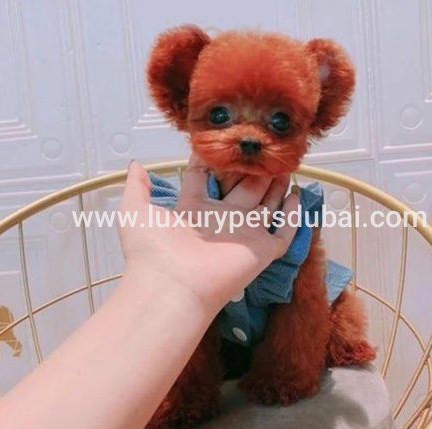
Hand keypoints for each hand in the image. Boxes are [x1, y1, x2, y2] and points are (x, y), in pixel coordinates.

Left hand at [117, 156, 299, 313]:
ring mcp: (244, 234)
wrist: (172, 286)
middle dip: (253, 170)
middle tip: (263, 149)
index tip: (225, 138)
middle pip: (243, 188)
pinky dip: (292, 216)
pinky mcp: (262, 250)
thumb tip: (135, 165)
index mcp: (194, 208)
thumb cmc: (153, 250)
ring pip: (266, 206)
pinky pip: (283, 232)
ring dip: (276, 187)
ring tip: (284, 165)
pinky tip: (296, 197)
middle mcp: (222, 219)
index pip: (206, 178)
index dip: (214, 160)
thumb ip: (137, 186)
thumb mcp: (136, 211)